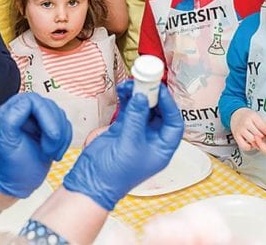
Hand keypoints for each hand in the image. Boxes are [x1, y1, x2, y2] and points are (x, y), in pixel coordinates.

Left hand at [0, 93, 71, 197]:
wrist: (14, 185)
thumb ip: (12, 118)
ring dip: (60, 137)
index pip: (34, 101)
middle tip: (49, 148)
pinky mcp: (49, 130)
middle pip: (50, 107)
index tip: (50, 135)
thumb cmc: (7, 168)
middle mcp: (25, 114)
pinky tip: (55, 152)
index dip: (46, 116)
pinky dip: (65, 141)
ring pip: (60, 116)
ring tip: (50, 152)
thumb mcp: (6, 142)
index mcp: (10, 112)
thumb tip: (25, 103)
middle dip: (55, 129)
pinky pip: (65, 126)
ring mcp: (38, 122)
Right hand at [63, 83, 183, 209]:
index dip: (170, 105)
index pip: (174, 122)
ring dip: (138, 95)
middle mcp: (152, 139)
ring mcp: (137, 132)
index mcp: (162, 148)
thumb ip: (136, 118)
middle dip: (152, 96)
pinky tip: (123, 90)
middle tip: (145, 82)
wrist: (91, 182)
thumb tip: (142, 98)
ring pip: (143, 108)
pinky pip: (129, 109)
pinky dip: (127, 99)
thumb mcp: (130, 144)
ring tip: (130, 84)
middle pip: (159, 112)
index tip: (160, 90)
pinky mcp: (123, 129)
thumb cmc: (115, 174)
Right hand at [230, 108, 265, 151]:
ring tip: (258, 139)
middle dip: (263, 138)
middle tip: (264, 136)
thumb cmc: (249, 116)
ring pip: (253, 141)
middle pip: (259, 135)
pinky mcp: (236, 136)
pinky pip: (245, 146)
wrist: (236, 115)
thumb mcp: (258, 117)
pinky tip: (251, 143)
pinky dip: (250, 147)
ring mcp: (240, 130)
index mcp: (252, 116)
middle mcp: (246, 123)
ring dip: (257, 143)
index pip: (264, 127)